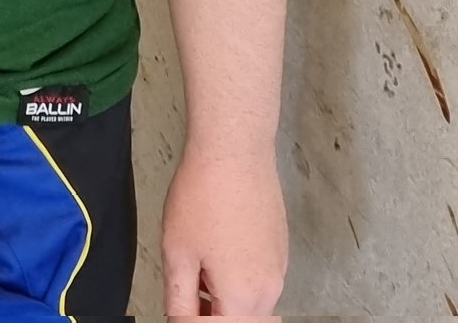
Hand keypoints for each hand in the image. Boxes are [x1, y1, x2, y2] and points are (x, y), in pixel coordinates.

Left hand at [161, 142, 286, 316]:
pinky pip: (259, 280)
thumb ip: (179, 300)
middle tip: (187, 289)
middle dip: (211, 313)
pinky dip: (237, 277)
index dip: (194, 321)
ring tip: (197, 262)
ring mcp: (279, 269)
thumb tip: (179, 322)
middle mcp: (270, 291)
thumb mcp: (177, 252)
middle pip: (239, 319)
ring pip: (250, 303)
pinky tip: (215, 245)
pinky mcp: (280, 249)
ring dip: (223, 296)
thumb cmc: (204, 195)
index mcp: (243, 298)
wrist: (234, 152)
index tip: (181, 308)